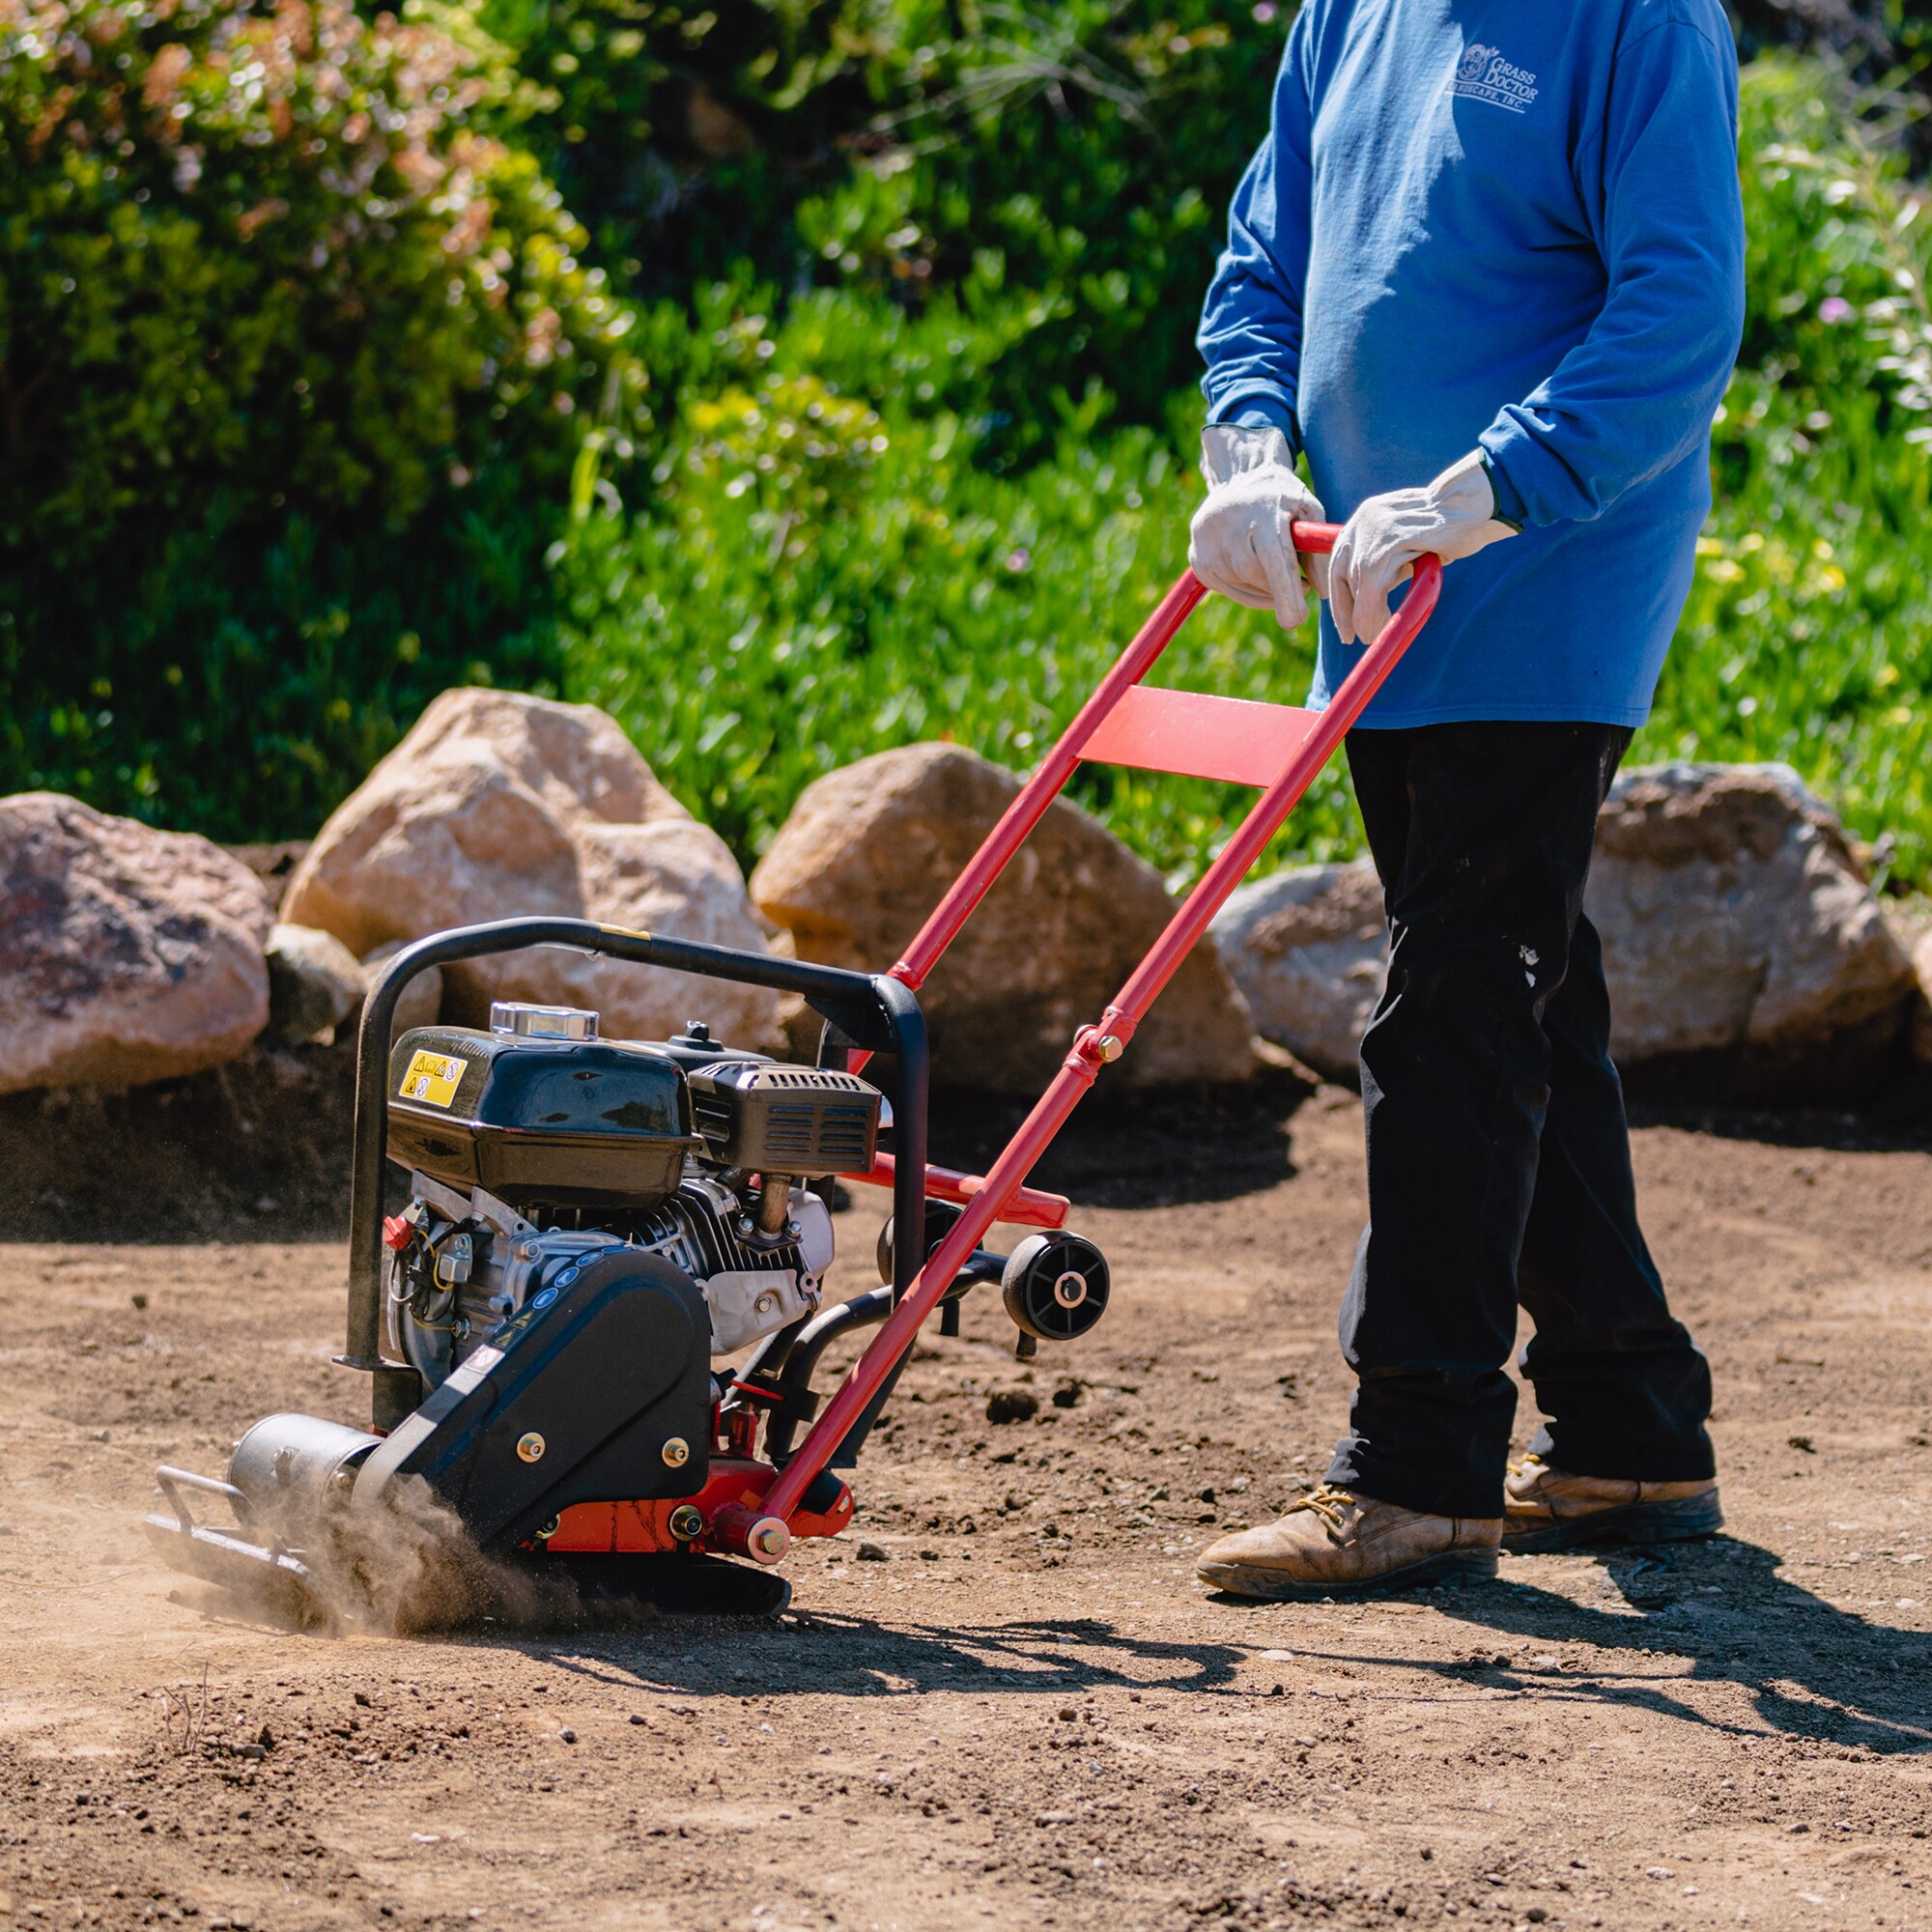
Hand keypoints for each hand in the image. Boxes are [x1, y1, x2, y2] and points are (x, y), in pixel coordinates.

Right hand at [1188, 425, 1326, 628]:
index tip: (1295, 619)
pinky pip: (1228, 589)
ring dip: (1267, 588)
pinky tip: (1258, 572)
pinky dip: (1249, 590)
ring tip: (1278, 569)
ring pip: (1244, 585)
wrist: (1238, 478)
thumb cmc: (1281, 497)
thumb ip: (1318, 550)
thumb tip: (1319, 593)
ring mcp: (1208, 544)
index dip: (1284, 592)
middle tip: (1301, 586)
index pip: (1272, 560)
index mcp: (1263, 512)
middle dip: (1281, 590)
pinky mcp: (1198, 559)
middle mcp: (1229, 527)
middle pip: (1257, 576)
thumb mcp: (1308, 510)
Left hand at [1329, 451, 1518, 645]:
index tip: (1347, 624)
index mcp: (1366, 517)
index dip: (1341, 596)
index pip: (1340, 562)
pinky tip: (1383, 626)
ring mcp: (1376, 527)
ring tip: (1374, 636)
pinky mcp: (1392, 539)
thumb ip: (1389, 563)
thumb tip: (1372, 600)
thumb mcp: (1410, 544)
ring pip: (1357, 582)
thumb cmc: (1454, 526)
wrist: (1480, 502)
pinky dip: (1372, 611)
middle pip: (1342, 573)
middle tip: (1356, 637)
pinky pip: (1373, 584)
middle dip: (1345, 610)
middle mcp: (1364, 519)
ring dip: (1364, 616)